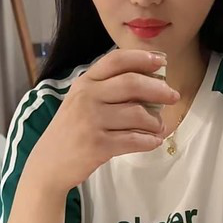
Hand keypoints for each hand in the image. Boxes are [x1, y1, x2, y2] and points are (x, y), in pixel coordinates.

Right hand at [28, 49, 179, 194]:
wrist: (48, 164)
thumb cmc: (70, 132)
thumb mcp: (80, 102)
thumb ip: (105, 89)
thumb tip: (147, 82)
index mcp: (84, 83)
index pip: (116, 60)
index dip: (141, 58)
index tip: (161, 62)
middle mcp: (87, 97)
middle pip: (132, 83)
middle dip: (159, 89)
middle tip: (174, 96)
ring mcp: (91, 121)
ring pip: (137, 114)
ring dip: (155, 121)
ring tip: (160, 126)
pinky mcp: (97, 145)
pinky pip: (134, 140)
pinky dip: (149, 141)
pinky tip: (154, 142)